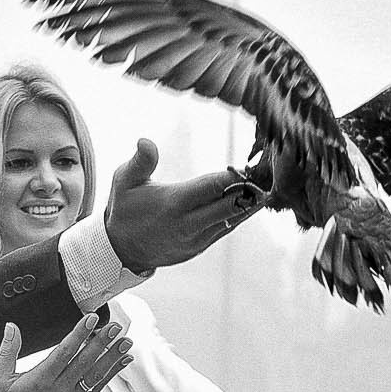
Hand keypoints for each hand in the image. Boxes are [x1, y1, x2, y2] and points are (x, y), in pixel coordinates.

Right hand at [0, 314, 132, 391]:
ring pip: (96, 374)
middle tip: (115, 326)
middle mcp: (59, 389)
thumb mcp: (1, 378)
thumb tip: (11, 327)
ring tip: (126, 342)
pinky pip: (99, 387)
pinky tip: (124, 360)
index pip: (64, 352)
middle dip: (102, 342)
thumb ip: (7, 351)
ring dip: (112, 357)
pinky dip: (113, 373)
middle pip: (85, 361)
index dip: (79, 334)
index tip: (91, 319)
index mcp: (40, 379)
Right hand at [104, 138, 264, 272]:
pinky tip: (253, 201)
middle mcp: (189, 223)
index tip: (250, 165)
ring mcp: (197, 238)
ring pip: (234, 219)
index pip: (213, 186)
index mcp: (174, 203)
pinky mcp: (201, 247)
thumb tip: (146, 141)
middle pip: (231, 205)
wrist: (121, 251)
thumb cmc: (124, 210)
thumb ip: (140, 161)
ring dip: (250, 203)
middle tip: (269, 174)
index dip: (234, 176)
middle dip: (250, 189)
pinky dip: (240, 214)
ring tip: (268, 186)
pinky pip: (227, 229)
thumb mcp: (123, 181)